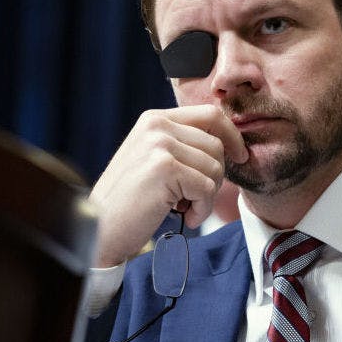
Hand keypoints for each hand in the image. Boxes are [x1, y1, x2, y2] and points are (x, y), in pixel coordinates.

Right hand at [89, 105, 247, 266]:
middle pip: (216, 145)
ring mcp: (160, 145)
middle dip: (215, 177)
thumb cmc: (130, 200)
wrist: (100, 226)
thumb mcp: (153, 160)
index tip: (240, 155)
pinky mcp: (165, 168)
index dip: (232, 136)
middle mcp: (157, 125)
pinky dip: (202, 210)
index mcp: (155, 118)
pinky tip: (183, 216)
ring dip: (206, 197)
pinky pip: (207, 189)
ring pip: (215, 168)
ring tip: (184, 208)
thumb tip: (228, 144)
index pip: (210, 115)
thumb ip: (182, 145)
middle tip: (194, 198)